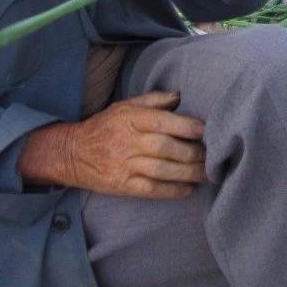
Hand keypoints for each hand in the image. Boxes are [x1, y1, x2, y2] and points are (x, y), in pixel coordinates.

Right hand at [20, 92, 206, 197]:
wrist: (72, 153)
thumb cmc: (105, 126)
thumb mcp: (125, 106)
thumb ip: (153, 100)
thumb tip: (180, 96)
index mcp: (130, 118)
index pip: (162, 120)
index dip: (186, 126)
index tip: (206, 130)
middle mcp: (128, 141)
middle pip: (165, 147)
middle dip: (192, 153)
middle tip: (213, 155)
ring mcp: (124, 165)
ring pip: (161, 170)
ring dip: (188, 173)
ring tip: (207, 173)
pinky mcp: (122, 185)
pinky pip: (151, 189)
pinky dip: (172, 191)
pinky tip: (188, 189)